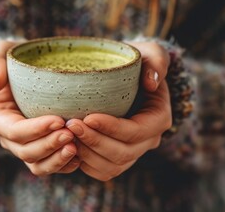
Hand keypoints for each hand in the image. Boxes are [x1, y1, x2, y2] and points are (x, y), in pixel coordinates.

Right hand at [0, 40, 79, 175]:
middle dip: (49, 145)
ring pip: (38, 165)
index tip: (58, 120)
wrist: (27, 73)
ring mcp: (24, 146)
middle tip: (71, 133)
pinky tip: (80, 157)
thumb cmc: (15, 60)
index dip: (36, 129)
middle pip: (27, 152)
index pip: (14, 131)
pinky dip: (64, 166)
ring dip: (57, 160)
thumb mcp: (2, 53)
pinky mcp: (40, 151)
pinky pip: (49, 166)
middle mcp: (8, 137)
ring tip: (77, 147)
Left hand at [66, 42, 171, 180]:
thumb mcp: (151, 53)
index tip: (88, 116)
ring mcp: (134, 152)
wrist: (129, 77)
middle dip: (94, 141)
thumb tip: (151, 82)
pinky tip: (70, 146)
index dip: (111, 128)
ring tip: (67, 135)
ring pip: (112, 166)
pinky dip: (85, 164)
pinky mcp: (118, 158)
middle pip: (122, 153)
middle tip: (70, 124)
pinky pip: (103, 171)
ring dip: (87, 154)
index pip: (135, 131)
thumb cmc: (138, 63)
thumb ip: (156, 62)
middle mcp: (149, 140)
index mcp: (158, 118)